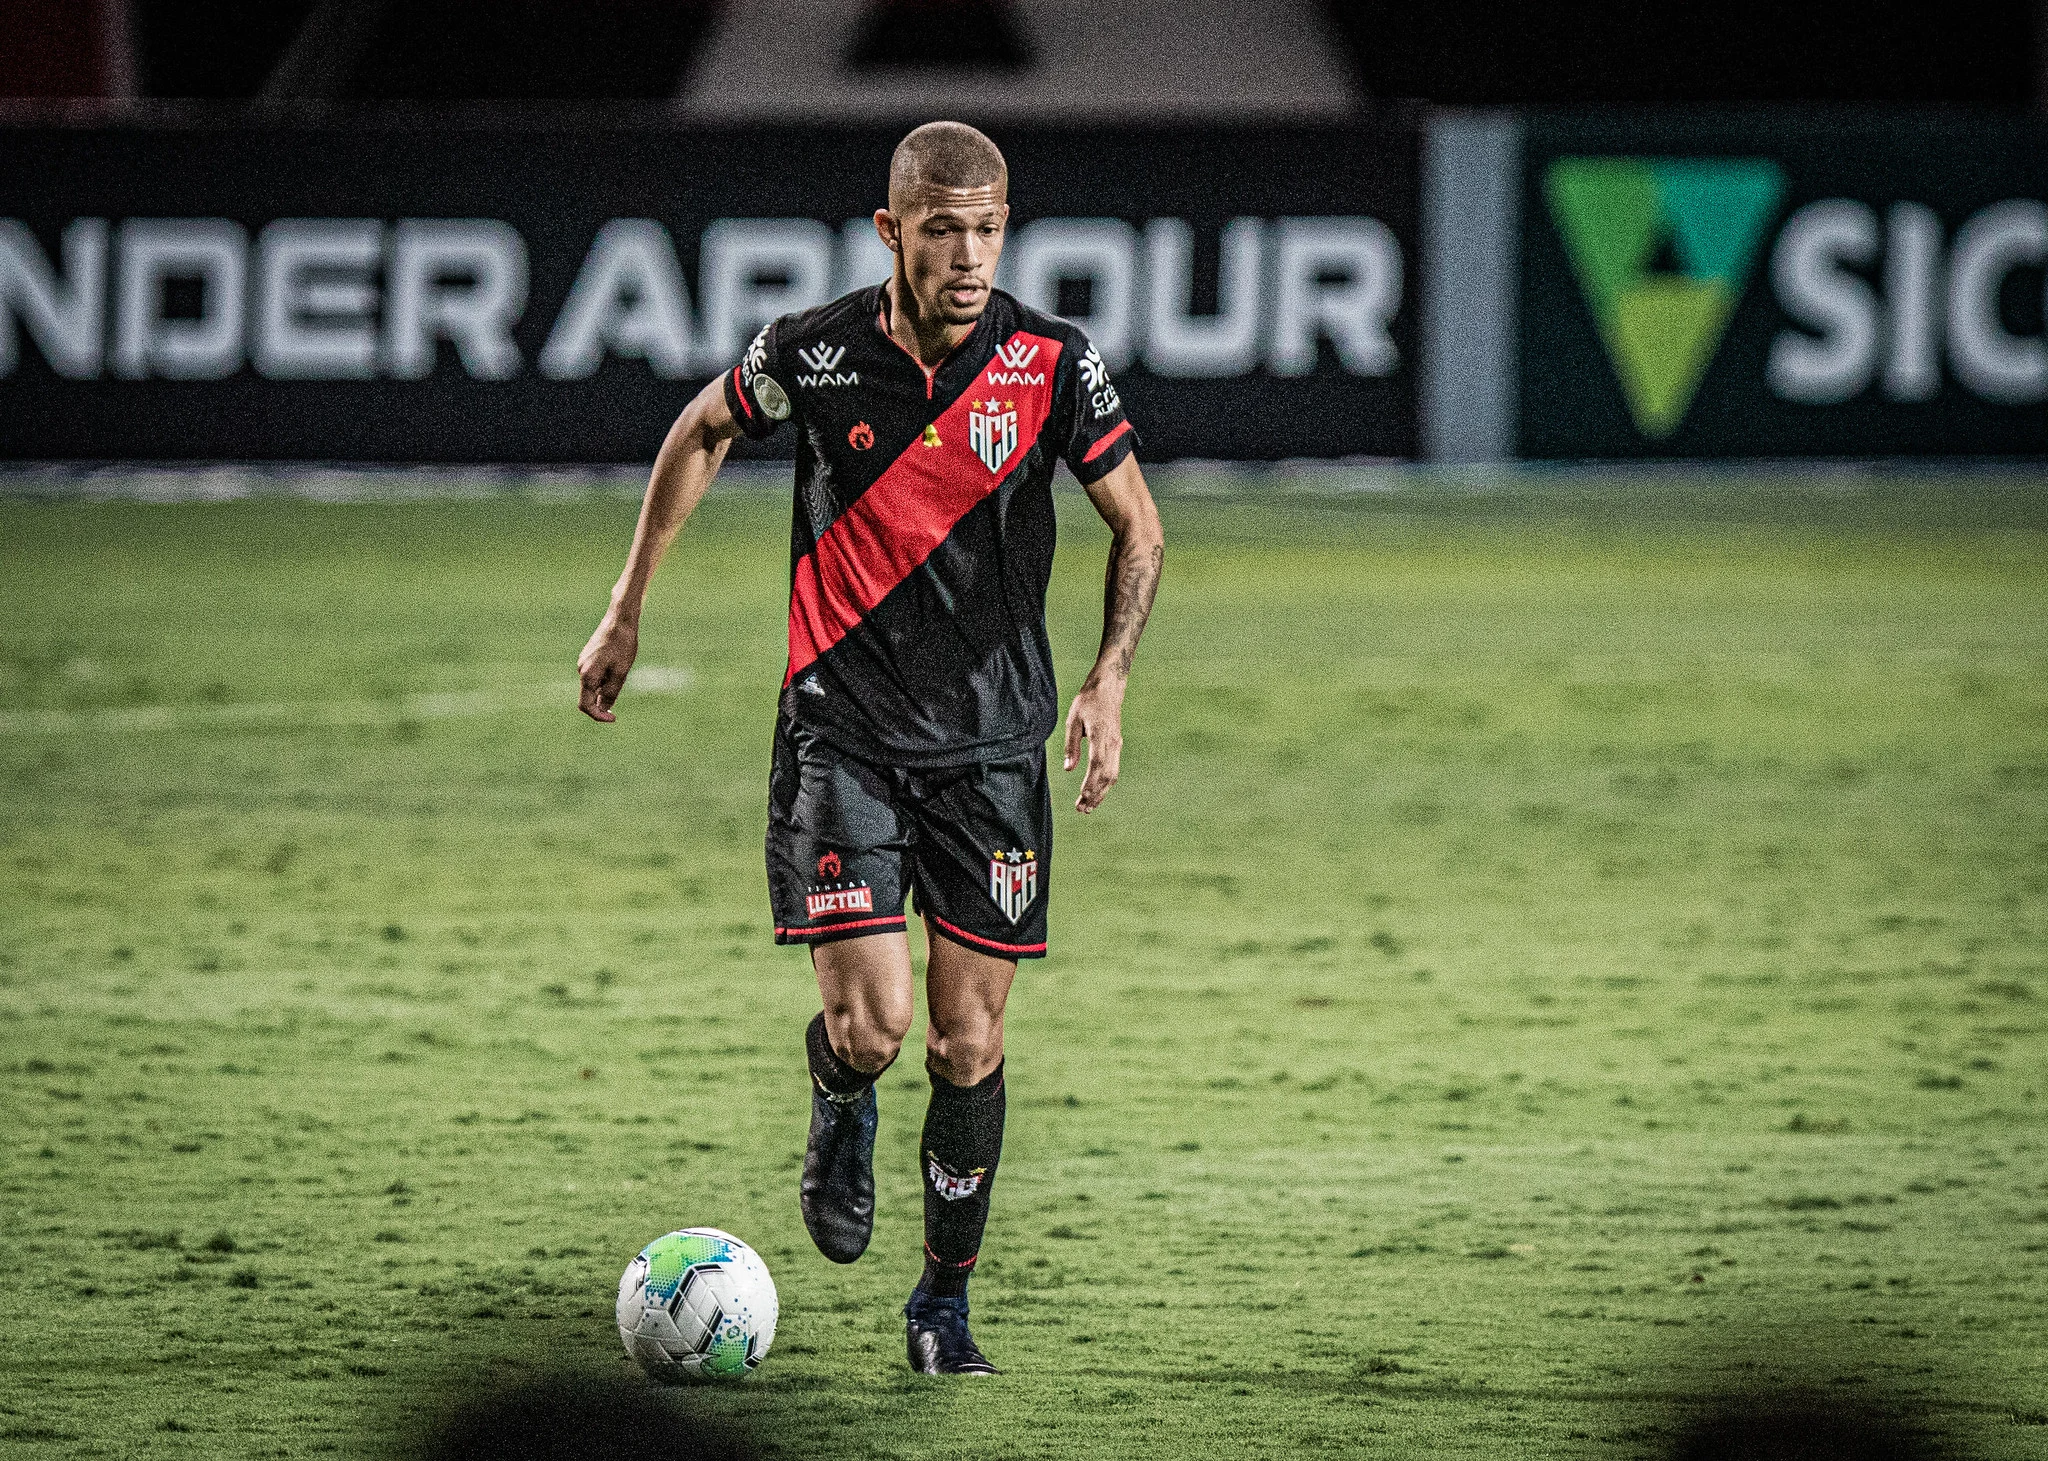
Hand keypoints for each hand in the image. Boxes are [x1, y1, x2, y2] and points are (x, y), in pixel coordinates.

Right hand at [577, 610, 638, 721]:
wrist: (619, 620)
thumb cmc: (622, 646)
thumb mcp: (621, 673)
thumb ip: (611, 693)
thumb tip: (604, 708)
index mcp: (588, 676)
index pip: (586, 706)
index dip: (599, 716)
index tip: (614, 718)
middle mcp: (581, 670)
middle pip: (589, 696)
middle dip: (604, 701)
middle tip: (622, 691)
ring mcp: (583, 662)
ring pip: (593, 685)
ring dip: (606, 687)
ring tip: (622, 669)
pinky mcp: (587, 656)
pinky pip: (595, 674)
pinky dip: (605, 677)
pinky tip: (618, 663)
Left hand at [1062, 677, 1124, 813]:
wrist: (1108, 688)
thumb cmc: (1087, 701)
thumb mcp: (1073, 719)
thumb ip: (1071, 745)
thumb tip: (1068, 769)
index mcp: (1100, 735)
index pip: (1097, 764)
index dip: (1090, 782)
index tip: (1082, 797)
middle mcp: (1112, 743)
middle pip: (1107, 775)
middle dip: (1095, 795)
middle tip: (1082, 810)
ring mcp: (1117, 745)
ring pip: (1113, 775)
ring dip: (1101, 793)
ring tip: (1088, 807)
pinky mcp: (1117, 746)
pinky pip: (1113, 769)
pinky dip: (1105, 784)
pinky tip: (1096, 793)